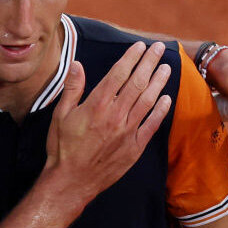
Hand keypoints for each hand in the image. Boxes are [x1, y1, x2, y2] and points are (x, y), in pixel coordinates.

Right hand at [45, 42, 172, 206]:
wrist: (71, 181)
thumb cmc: (62, 148)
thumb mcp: (60, 115)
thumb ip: (72, 89)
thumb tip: (78, 65)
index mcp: (97, 105)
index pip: (119, 74)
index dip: (131, 58)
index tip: (139, 46)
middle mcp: (115, 115)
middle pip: (137, 83)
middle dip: (149, 63)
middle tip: (159, 48)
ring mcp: (127, 131)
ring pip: (148, 101)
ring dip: (159, 82)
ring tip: (166, 68)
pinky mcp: (134, 147)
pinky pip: (152, 125)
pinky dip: (160, 110)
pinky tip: (166, 98)